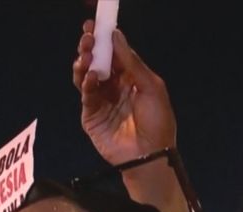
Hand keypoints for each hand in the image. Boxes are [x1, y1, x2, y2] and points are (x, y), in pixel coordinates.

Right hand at [73, 21, 174, 166]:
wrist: (150, 155)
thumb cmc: (158, 121)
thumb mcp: (151, 86)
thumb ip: (132, 62)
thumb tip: (116, 35)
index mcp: (131, 79)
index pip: (114, 55)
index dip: (105, 40)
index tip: (96, 26)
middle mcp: (114, 88)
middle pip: (98, 63)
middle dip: (91, 48)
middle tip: (88, 36)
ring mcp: (101, 102)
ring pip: (86, 77)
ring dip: (85, 63)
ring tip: (87, 54)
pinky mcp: (91, 117)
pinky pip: (86, 96)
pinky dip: (86, 83)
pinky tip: (91, 76)